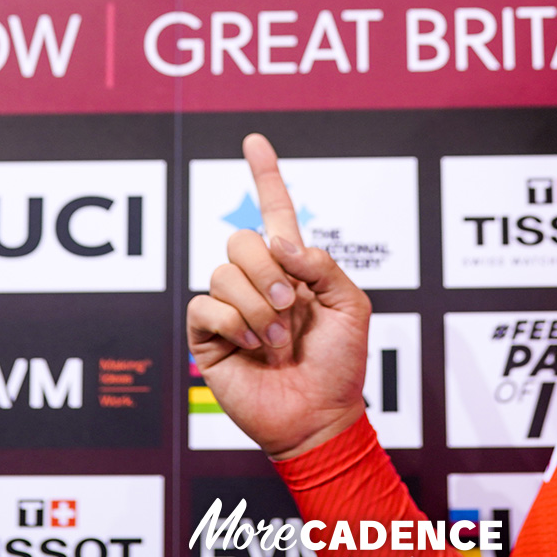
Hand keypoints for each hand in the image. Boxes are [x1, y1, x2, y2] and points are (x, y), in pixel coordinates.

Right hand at [185, 133, 370, 459]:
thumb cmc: (339, 364)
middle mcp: (256, 281)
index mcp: (292, 268)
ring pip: (223, 272)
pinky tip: (251, 348)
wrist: (319, 415)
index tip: (254, 140)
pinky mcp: (207, 335)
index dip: (264, 176)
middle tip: (291, 306)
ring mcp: (229, 307)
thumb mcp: (351, 305)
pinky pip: (205, 305)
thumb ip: (321, 264)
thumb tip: (279, 243)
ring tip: (276, 341)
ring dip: (258, 308)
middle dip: (268, 271)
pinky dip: (234, 325)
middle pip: (239, 239)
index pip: (274, 212)